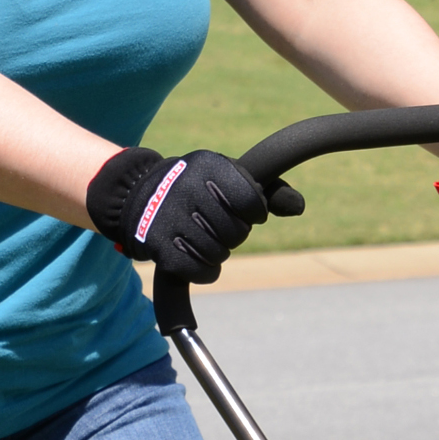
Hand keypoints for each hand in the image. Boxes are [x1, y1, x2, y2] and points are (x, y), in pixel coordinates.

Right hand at [86, 147, 303, 282]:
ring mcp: (171, 217)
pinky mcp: (160, 245)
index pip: (253, 203)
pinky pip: (204, 273)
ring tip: (197, 233)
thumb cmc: (196, 189)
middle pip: (237, 233)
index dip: (252, 213)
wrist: (139, 196)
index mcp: (208, 166)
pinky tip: (192, 252)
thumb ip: (267, 192)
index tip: (241, 209)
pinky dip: (204, 270)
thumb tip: (300, 205)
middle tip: (212, 221)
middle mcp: (187, 188)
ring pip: (220, 254)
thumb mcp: (228, 178)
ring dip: (216, 251)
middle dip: (230, 233)